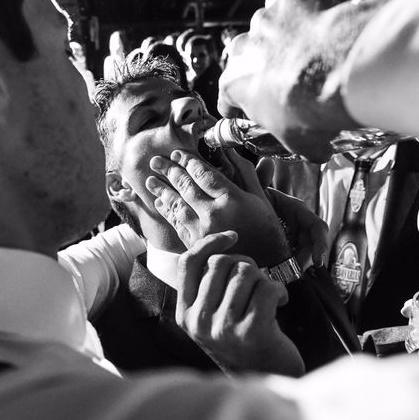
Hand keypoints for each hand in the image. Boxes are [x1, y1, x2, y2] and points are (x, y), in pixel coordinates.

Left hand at [145, 149, 289, 266]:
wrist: (268, 268)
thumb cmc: (267, 231)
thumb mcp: (261, 199)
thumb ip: (245, 174)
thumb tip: (232, 151)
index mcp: (232, 200)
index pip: (204, 174)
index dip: (188, 162)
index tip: (177, 153)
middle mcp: (214, 214)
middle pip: (186, 187)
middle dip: (169, 171)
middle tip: (155, 160)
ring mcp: (203, 232)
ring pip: (177, 206)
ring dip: (162, 191)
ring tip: (150, 180)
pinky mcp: (196, 246)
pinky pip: (177, 225)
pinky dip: (167, 212)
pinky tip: (160, 203)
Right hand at [176, 231, 303, 375]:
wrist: (269, 376)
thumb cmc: (242, 338)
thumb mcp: (212, 315)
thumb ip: (207, 286)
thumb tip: (216, 243)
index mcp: (184, 315)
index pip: (188, 264)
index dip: (209, 243)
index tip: (232, 237)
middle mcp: (199, 322)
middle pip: (221, 263)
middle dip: (246, 265)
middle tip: (257, 282)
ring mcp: (223, 328)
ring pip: (246, 272)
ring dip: (263, 279)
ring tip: (267, 297)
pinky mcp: (251, 331)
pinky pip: (267, 287)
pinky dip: (279, 291)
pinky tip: (279, 304)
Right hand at [217, 0, 381, 161]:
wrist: (343, 71)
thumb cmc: (312, 111)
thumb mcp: (301, 143)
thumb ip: (299, 145)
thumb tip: (317, 152)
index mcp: (234, 85)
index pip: (227, 98)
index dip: (240, 106)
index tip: (251, 110)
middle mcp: (241, 49)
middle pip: (246, 59)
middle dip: (263, 68)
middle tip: (288, 81)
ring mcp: (264, 21)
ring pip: (269, 31)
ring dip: (283, 40)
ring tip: (311, 54)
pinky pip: (293, 7)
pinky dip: (305, 16)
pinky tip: (322, 32)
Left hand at [236, 155, 328, 268]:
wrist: (242, 220)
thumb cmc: (250, 204)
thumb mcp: (254, 193)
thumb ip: (259, 180)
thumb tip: (266, 161)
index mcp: (296, 211)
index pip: (317, 227)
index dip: (320, 244)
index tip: (317, 262)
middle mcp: (300, 226)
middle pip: (313, 246)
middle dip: (307, 260)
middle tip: (295, 273)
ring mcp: (296, 240)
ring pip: (304, 257)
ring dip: (298, 267)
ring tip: (286, 277)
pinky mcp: (289, 253)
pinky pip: (294, 264)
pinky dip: (290, 270)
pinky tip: (280, 278)